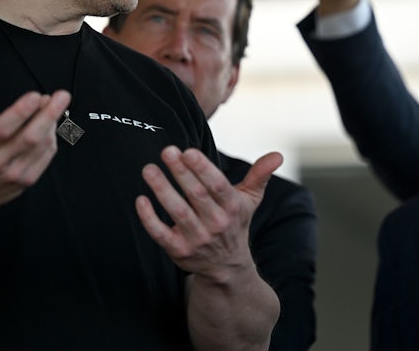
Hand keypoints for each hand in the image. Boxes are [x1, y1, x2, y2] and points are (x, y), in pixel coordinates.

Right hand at [0, 67, 70, 219]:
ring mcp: (11, 174)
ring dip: (52, 124)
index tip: (36, 95)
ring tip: (53, 107)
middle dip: (49, 114)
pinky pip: (45, 158)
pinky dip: (51, 140)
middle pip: (29, 137)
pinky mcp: (22, 182)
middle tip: (62, 96)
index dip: (21, 111)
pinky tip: (49, 127)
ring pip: (41, 147)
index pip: (2, 128)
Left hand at [136, 147, 282, 282]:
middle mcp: (216, 224)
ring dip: (162, 189)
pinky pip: (160, 234)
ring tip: (149, 169)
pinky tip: (141, 199)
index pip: (217, 185)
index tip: (188, 151)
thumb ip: (260, 175)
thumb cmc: (234, 223)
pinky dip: (149, 218)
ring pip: (177, 212)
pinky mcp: (178, 251)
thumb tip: (278, 155)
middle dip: (180, 172)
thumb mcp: (250, 199)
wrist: (226, 267)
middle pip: (196, 195)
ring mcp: (196, 239)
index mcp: (232, 208)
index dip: (202, 168)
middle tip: (167, 151)